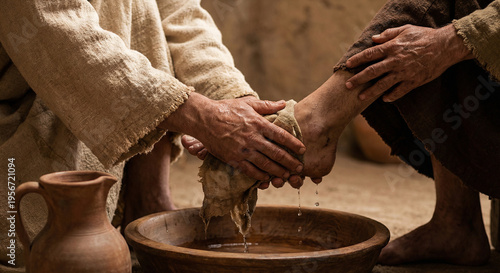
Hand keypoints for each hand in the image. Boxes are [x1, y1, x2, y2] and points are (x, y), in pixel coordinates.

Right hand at [164, 93, 304, 181]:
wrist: (204, 119)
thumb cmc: (225, 109)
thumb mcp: (247, 103)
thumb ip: (266, 105)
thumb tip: (284, 104)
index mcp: (258, 124)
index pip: (281, 135)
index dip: (293, 143)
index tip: (302, 149)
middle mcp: (253, 138)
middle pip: (276, 153)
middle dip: (290, 162)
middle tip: (300, 168)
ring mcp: (243, 151)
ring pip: (265, 165)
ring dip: (278, 171)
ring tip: (288, 175)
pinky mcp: (233, 159)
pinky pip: (250, 171)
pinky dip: (260, 176)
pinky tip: (267, 178)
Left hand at [345, 24, 472, 101]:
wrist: (446, 46)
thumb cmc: (425, 36)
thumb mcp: (406, 29)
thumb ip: (389, 34)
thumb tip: (374, 38)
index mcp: (393, 47)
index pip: (370, 54)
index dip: (358, 59)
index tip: (348, 64)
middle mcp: (396, 61)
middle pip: (372, 71)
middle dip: (358, 79)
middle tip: (348, 85)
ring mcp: (404, 72)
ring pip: (383, 84)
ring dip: (370, 91)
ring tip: (360, 97)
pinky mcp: (414, 81)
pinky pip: (400, 91)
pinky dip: (392, 96)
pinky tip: (384, 99)